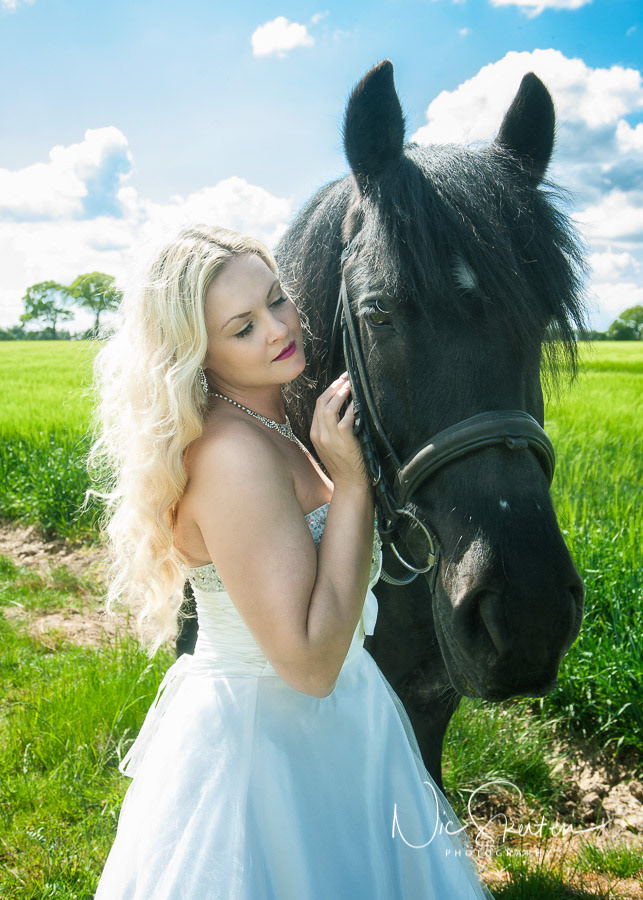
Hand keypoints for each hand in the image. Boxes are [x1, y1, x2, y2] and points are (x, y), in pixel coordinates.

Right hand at [310, 373, 368, 488]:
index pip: (318, 405)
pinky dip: (351, 408)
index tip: (339, 382)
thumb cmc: (344, 465)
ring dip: (341, 393)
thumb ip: (330, 429)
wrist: (350, 485)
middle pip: (322, 403)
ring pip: (330, 408)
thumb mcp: (330, 446)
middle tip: (346, 377)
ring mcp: (330, 439)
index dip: (329, 391)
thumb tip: (340, 409)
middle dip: (334, 387)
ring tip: (351, 385)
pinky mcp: (343, 442)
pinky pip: (345, 419)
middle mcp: (319, 435)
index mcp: (314, 434)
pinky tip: (358, 402)